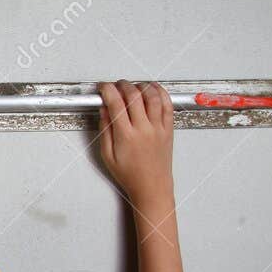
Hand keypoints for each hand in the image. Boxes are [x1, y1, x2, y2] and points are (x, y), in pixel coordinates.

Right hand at [97, 80, 174, 212]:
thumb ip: (105, 129)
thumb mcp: (107, 155)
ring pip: (152, 96)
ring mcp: (158, 127)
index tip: (103, 87)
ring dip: (141, 86)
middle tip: (116, 85)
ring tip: (133, 86)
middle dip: (122, 85)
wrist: (152, 186)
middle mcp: (144, 129)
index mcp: (126, 136)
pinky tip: (152, 89)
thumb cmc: (130, 174)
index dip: (107, 90)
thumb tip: (104, 109)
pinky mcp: (168, 128)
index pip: (116, 103)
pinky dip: (160, 92)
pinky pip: (167, 104)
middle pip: (134, 95)